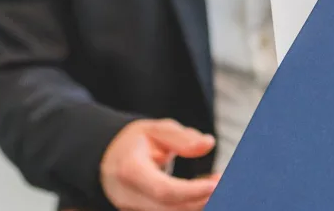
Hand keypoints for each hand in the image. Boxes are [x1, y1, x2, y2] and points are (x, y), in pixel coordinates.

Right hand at [100, 119, 219, 210]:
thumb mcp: (156, 130)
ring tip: (217, 184)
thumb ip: (182, 138)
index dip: (191, 191)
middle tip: (225, 182)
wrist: (108, 159)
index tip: (215, 184)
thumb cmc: (136, 142)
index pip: (163, 190)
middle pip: (170, 208)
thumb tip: (208, 144)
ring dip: (198, 203)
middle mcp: (128, 196)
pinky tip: (205, 192)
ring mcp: (132, 209)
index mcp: (130, 170)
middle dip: (201, 199)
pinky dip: (190, 205)